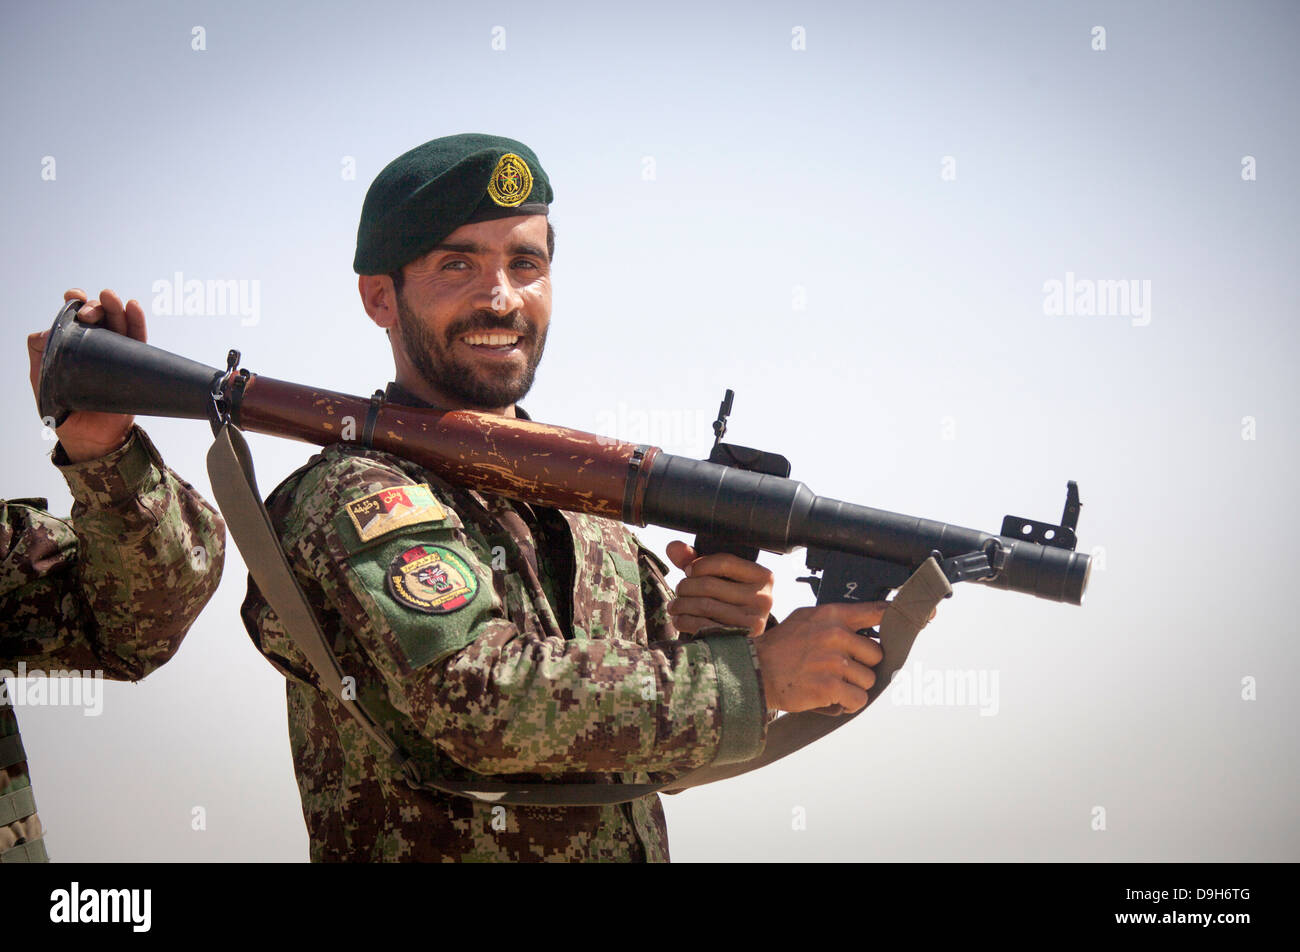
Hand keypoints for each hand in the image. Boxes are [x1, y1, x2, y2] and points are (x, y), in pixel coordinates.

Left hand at [28, 288, 145, 462]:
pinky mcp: (135, 364)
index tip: (75, 297)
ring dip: (116, 307)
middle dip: (95, 306)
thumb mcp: (41, 379)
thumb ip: (38, 352)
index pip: (73, 316)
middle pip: (99, 316)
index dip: (75, 302)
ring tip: (112, 297)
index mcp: (71, 344)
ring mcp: (116, 353)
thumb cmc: (62, 411)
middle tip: (91, 312)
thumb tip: (48, 331)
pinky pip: (138, 340)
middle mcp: (95, 344)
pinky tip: (134, 306)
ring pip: (119, 322)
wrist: (90, 437)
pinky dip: (137, 322)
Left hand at [664, 540, 773, 637]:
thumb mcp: (720, 577)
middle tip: (679, 590)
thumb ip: (696, 560)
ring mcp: (753, 621)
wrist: (742, 642)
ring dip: (681, 604)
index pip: (725, 562)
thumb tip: (673, 547)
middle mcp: (763, 598)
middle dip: (685, 586)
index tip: (688, 571)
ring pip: (704, 605)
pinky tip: (679, 619)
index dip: (699, 565)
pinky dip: (684, 621)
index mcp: (763, 576)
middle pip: (709, 585)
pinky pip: (703, 625)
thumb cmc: (729, 601)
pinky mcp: (738, 639)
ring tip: (674, 605)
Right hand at [753, 601, 887, 713]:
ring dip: (854, 686)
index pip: (877, 612)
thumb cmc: (781, 647)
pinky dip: (848, 703)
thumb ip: (836, 619)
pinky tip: (832, 698)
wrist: (755, 672)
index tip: (923, 618)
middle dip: (862, 666)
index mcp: (832, 615)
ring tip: (831, 683)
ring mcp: (833, 661)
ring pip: (869, 679)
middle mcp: (835, 635)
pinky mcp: (830, 687)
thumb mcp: (806, 618)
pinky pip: (858, 699)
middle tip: (839, 669)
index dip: (899, 617)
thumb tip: (866, 623)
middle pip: (876, 655)